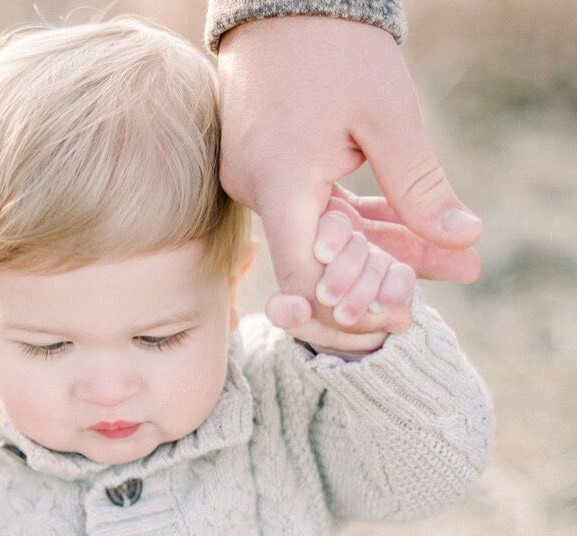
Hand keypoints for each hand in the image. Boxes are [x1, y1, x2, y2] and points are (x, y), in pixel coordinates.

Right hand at [216, 16, 481, 337]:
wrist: (284, 0)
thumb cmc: (336, 49)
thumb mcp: (389, 117)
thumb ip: (419, 186)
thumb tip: (466, 238)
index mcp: (281, 186)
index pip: (304, 281)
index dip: (350, 310)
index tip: (401, 318)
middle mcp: (257, 195)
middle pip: (323, 263)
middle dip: (390, 277)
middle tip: (459, 272)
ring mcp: (256, 186)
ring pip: (325, 238)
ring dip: (384, 249)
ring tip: (453, 253)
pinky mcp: (266, 174)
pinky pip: (315, 213)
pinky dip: (359, 222)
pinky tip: (410, 231)